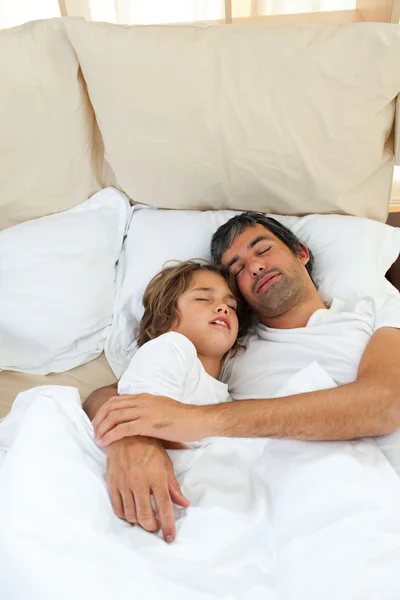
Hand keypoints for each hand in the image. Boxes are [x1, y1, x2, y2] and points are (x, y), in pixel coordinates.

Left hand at [93, 393, 212, 446]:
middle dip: (98, 419)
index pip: (116, 400)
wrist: (197, 420)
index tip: (98, 422)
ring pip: (114, 417)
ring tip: (97, 439)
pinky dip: (110, 436)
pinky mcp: (148, 424)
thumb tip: (138, 419)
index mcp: (144, 397)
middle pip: (111, 406)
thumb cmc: (182, 418)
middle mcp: (141, 401)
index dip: (103, 410)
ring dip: (102, 428)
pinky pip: (122, 429)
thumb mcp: (161, 409)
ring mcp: (144, 412)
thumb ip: (148, 411)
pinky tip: (105, 443)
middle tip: (94, 432)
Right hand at [106, 436, 189, 542]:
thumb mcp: (166, 464)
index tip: (170, 538)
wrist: (126, 434)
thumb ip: (173, 487)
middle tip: (156, 526)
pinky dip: (125, 516)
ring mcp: (124, 484)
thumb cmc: (149, 448)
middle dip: (152, 527)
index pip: (164, 508)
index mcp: (156, 477)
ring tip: (145, 519)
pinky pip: (118, 509)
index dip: (168, 526)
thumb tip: (184, 504)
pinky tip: (131, 513)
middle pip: (145, 517)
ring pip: (131, 515)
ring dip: (139, 522)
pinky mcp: (112, 484)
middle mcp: (140, 483)